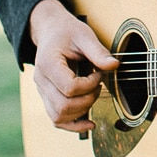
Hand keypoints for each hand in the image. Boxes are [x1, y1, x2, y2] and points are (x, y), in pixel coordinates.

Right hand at [28, 0, 117, 132]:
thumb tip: (114, 66)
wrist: (51, 32)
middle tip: (98, 85)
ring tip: (92, 96)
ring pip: (58, 117)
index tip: (99, 74)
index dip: (89, 85)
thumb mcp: (84, 35)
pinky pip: (56, 120)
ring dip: (81, 112)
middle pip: (63, 106)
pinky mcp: (48, 98)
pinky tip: (89, 123)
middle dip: (87, 100)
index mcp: (48, 64)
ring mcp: (42, 92)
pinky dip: (73, 125)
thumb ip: (98, 51)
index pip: (69, 88)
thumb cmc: (67, 32)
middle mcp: (41, 81)